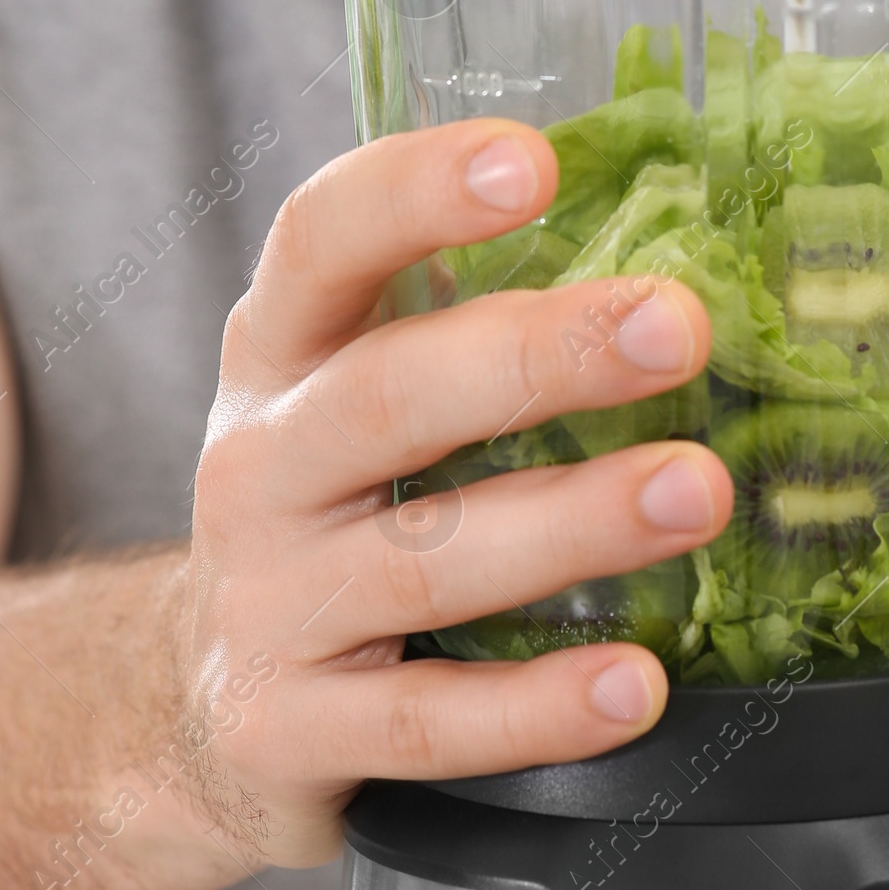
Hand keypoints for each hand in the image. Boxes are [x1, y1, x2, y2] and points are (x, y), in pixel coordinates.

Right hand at [170, 121, 731, 867]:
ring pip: (424, 560)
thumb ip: (479, 325)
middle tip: (678, 327)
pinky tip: (634, 686)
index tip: (530, 158)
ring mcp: (267, 605)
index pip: (322, 244)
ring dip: (573, 522)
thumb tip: (695, 242)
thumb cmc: (331, 516)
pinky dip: (536, 706)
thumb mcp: (359, 396)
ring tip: (698, 492)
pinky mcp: (289, 731)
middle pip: (388, 396)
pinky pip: (429, 721)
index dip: (415, 193)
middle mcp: (261, 466)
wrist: (191, 708)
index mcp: (282, 355)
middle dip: (540, 356)